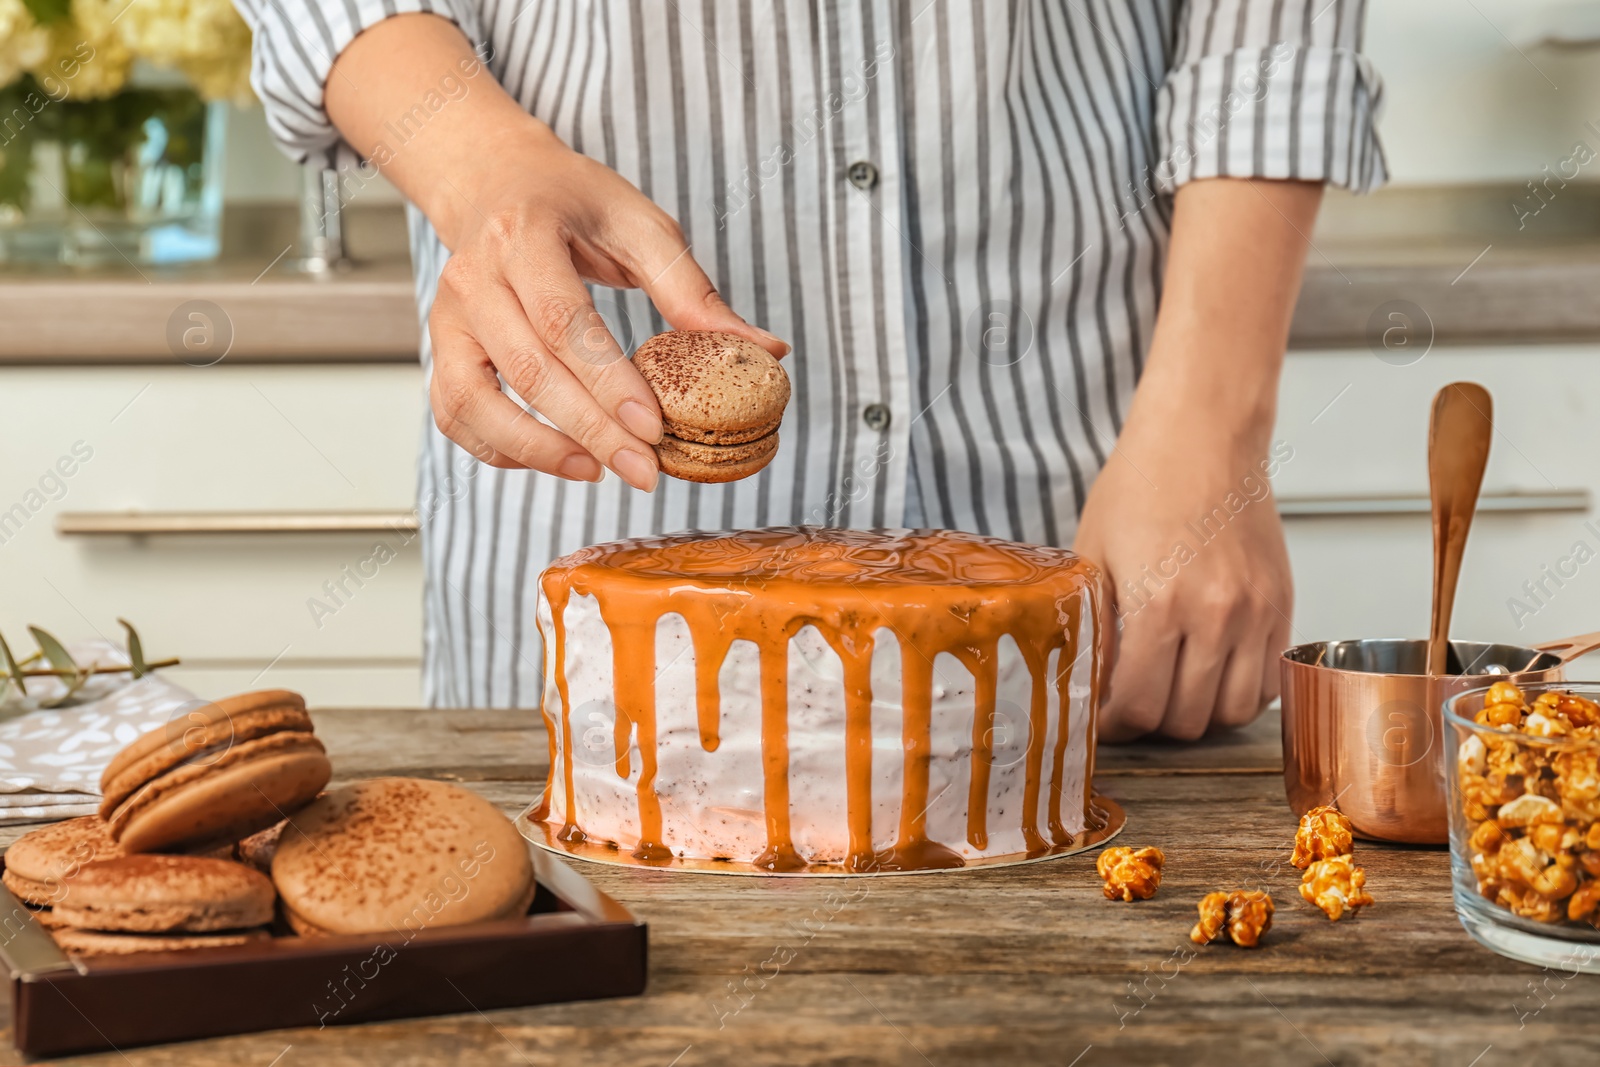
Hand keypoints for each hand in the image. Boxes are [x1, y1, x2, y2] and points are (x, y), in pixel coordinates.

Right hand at [321, 15, 785, 490]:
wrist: (493, 180)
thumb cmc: (572, 202)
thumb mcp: (639, 223)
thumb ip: (693, 290)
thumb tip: (764, 350)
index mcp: (524, 234)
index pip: (563, 320)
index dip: (608, 381)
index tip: (654, 428)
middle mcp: (473, 277)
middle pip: (528, 369)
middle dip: (591, 430)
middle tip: (645, 471)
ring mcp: (447, 317)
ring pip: (474, 401)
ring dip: (537, 450)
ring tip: (598, 471)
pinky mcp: (441, 348)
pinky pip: (455, 414)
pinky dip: (500, 449)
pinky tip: (557, 459)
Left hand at [1074, 410, 1292, 741]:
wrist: (1203, 437)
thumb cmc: (1141, 485)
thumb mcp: (1093, 556)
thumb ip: (1094, 625)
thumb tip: (1087, 683)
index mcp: (1157, 606)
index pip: (1138, 707)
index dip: (1114, 724)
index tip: (1102, 717)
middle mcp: (1214, 616)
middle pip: (1186, 720)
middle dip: (1152, 723)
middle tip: (1132, 704)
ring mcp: (1255, 613)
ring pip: (1231, 712)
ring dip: (1198, 714)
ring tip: (1172, 691)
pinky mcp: (1282, 605)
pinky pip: (1269, 683)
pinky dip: (1239, 693)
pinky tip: (1212, 673)